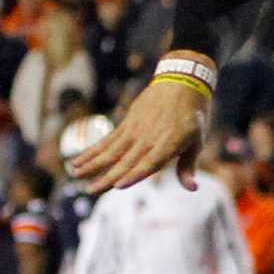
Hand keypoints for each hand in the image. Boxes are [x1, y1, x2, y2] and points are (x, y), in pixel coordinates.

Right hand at [72, 71, 210, 190]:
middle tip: (90, 191)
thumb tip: (193, 188)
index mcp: (168, 143)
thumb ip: (188, 166)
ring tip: (75, 175)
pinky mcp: (127, 124)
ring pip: (111, 150)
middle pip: (125, 161)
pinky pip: (107, 140)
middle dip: (106, 177)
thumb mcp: (197, 141)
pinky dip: (92, 151)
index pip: (149, 163)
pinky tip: (78, 160)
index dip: (134, 174)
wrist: (181, 82)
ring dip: (92, 163)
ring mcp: (135, 130)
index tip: (118, 185)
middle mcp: (148, 138)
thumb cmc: (193, 116)